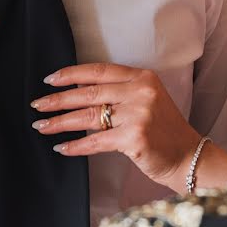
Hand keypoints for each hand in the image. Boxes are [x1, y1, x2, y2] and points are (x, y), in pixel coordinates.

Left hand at [30, 64, 200, 192]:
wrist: (188, 156)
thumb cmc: (163, 129)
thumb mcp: (146, 99)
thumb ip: (117, 92)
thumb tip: (74, 91)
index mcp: (142, 77)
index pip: (98, 70)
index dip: (71, 74)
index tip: (49, 80)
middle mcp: (140, 92)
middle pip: (88, 93)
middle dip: (58, 100)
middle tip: (37, 104)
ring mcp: (138, 114)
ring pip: (88, 117)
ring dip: (60, 122)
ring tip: (41, 126)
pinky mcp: (134, 138)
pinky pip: (95, 141)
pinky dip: (76, 146)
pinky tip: (61, 147)